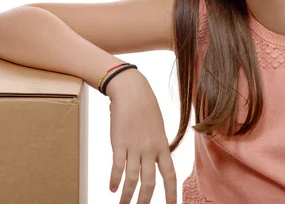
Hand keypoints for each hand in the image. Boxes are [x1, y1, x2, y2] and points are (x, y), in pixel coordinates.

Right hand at [106, 69, 176, 203]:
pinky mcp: (119, 143)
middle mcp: (150, 149)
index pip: (169, 174)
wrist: (132, 91)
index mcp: (162, 146)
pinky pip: (117, 166)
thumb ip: (157, 145)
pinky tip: (112, 188)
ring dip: (127, 195)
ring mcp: (134, 147)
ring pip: (132, 178)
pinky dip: (115, 180)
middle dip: (145, 200)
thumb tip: (155, 160)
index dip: (171, 192)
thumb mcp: (157, 128)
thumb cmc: (145, 108)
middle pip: (150, 182)